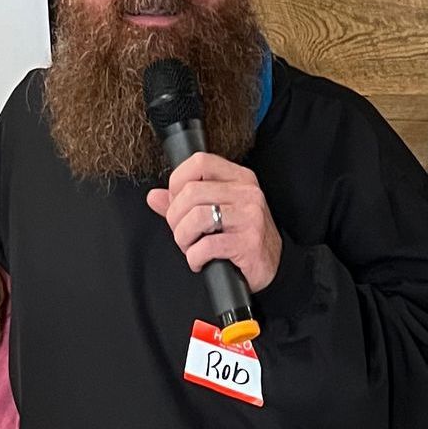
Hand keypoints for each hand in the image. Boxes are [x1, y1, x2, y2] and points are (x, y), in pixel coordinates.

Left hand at [146, 151, 281, 293]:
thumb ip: (184, 203)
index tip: (175, 203)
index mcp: (239, 178)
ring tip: (190, 247)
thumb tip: (154, 196)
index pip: (199, 162)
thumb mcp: (217, 213)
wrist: (273, 266)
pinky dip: (195, 257)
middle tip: (181, 234)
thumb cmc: (242, 238)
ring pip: (197, 217)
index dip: (177, 182)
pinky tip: (199, 261)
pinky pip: (207, 245)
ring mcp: (250, 216)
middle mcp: (247, 193)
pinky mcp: (249, 242)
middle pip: (192, 192)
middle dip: (175, 218)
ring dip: (183, 238)